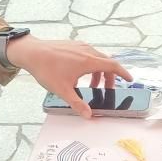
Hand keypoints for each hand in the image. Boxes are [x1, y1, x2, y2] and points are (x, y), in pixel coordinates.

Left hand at [6, 36, 131, 118]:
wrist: (31, 52)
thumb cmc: (46, 69)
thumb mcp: (62, 90)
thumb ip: (77, 104)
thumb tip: (88, 115)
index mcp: (88, 61)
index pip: (113, 66)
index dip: (124, 73)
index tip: (130, 79)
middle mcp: (87, 51)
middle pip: (107, 63)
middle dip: (110, 77)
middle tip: (106, 90)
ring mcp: (80, 46)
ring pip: (97, 58)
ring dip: (98, 72)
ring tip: (91, 86)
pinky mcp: (73, 45)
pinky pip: (88, 54)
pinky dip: (91, 65)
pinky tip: (79, 75)